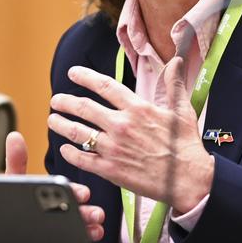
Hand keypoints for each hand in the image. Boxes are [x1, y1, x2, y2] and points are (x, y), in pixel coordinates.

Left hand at [4, 131, 104, 240]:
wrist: (0, 227)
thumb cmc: (8, 201)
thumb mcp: (13, 182)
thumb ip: (15, 162)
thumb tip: (14, 136)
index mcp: (49, 191)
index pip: (65, 190)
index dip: (74, 192)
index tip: (85, 193)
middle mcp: (56, 208)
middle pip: (74, 208)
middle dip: (87, 210)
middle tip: (96, 213)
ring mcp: (58, 224)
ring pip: (78, 223)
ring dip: (90, 223)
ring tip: (97, 225)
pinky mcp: (57, 237)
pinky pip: (74, 236)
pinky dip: (86, 235)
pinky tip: (93, 234)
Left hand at [47, 57, 214, 213]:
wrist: (189, 180)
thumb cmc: (186, 146)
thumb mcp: (182, 110)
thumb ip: (174, 84)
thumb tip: (176, 62)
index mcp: (137, 109)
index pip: (104, 86)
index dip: (85, 77)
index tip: (72, 72)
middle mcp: (122, 125)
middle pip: (84, 108)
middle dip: (66, 102)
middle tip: (56, 100)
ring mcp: (114, 148)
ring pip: (79, 132)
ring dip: (62, 124)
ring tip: (52, 120)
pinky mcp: (111, 171)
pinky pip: (83, 159)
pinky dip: (70, 153)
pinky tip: (64, 149)